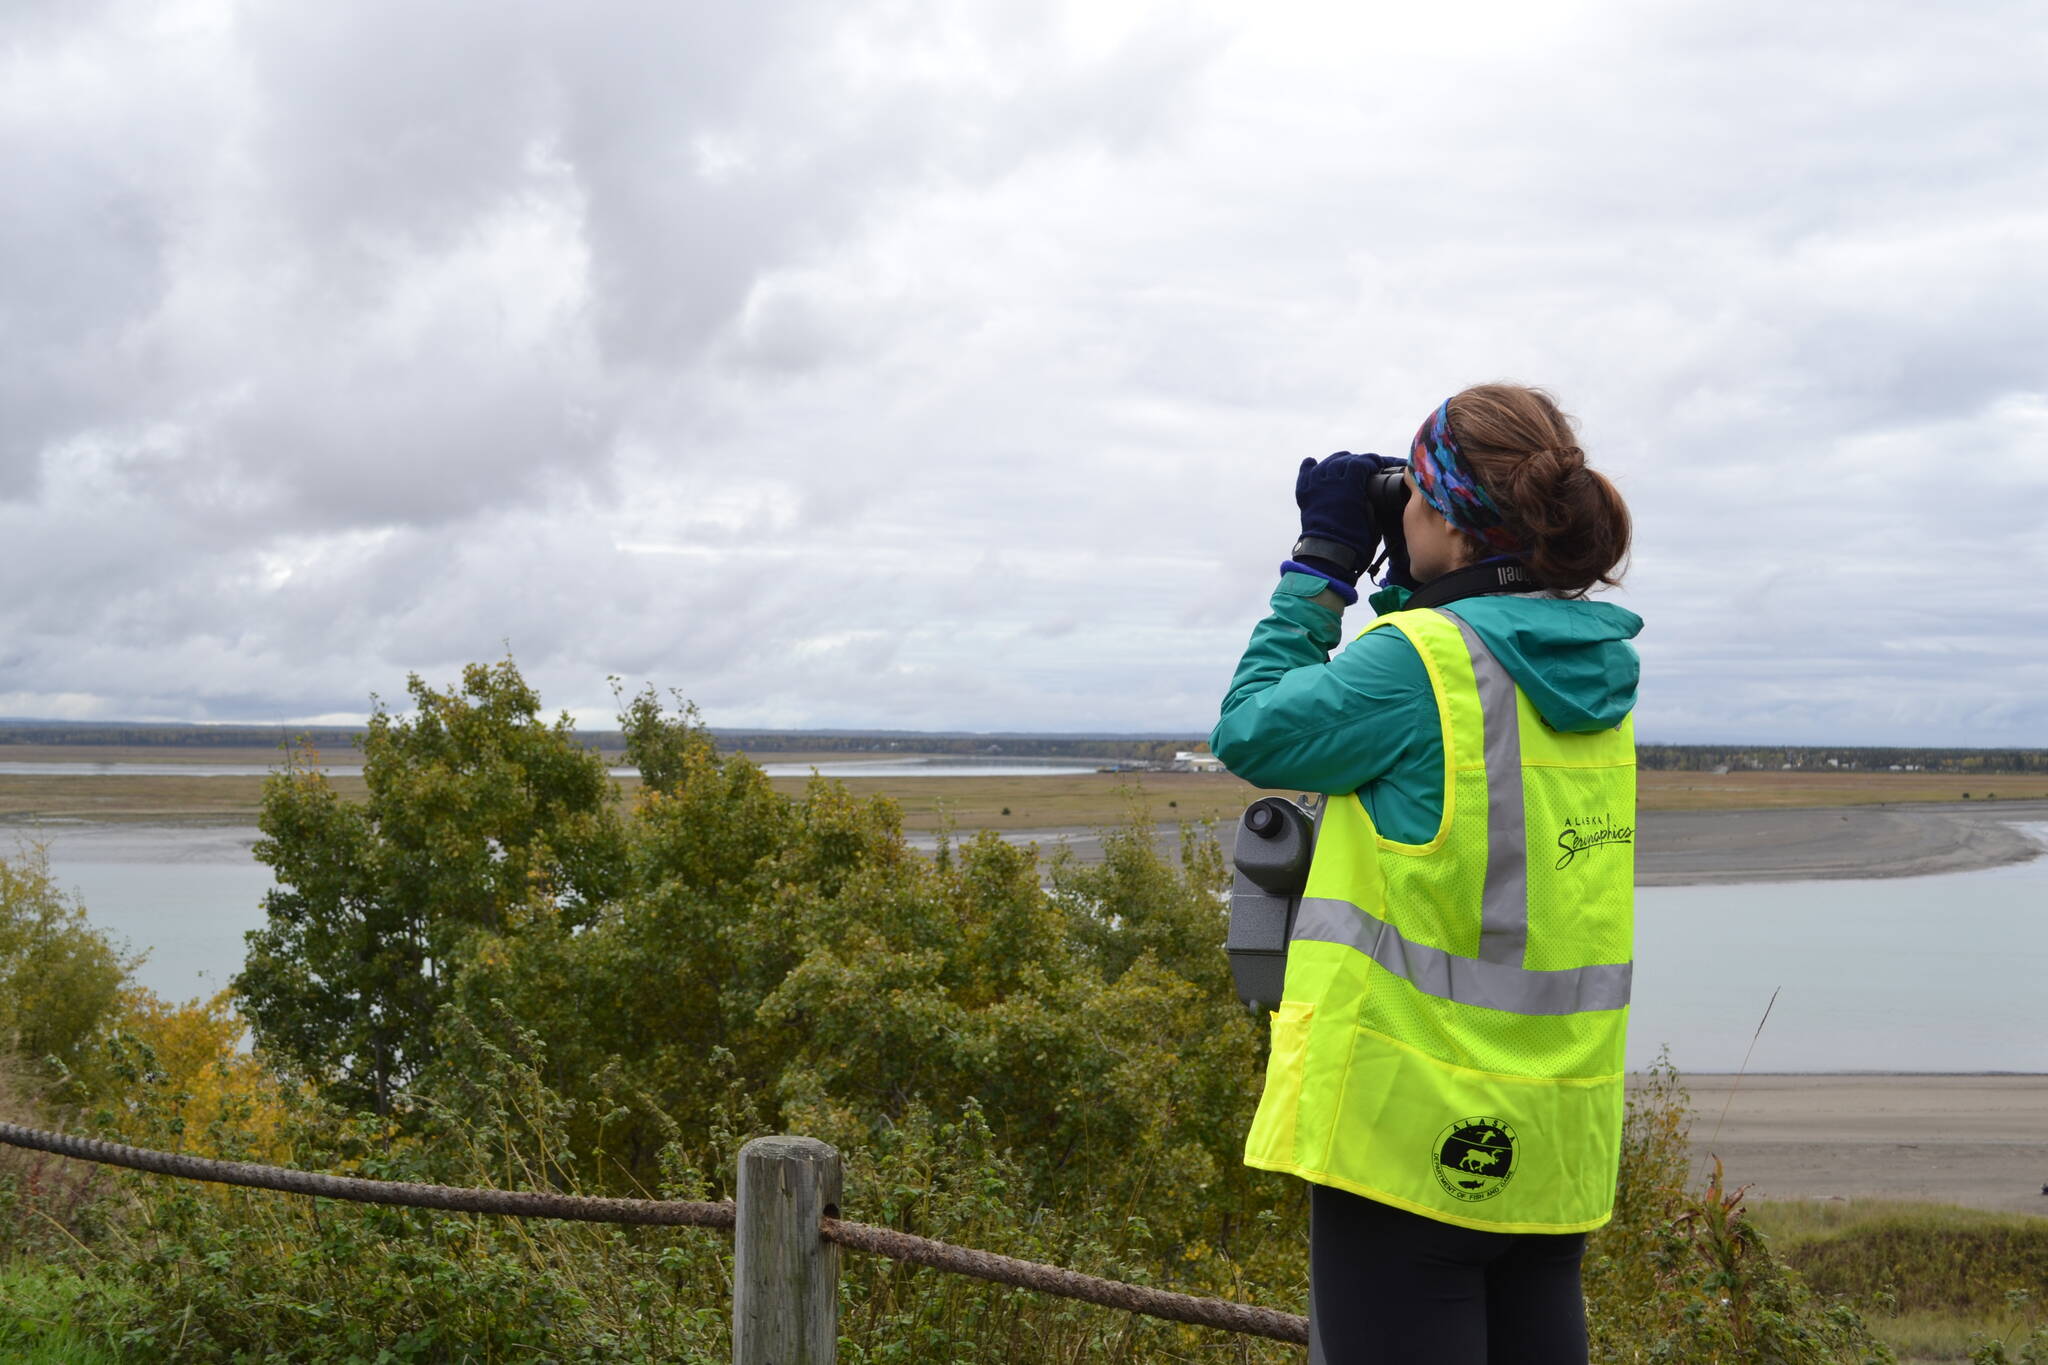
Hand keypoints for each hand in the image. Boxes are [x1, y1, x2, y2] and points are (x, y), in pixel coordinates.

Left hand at [1295, 451, 1400, 576]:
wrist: (1329, 555)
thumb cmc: (1355, 540)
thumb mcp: (1373, 518)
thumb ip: (1371, 499)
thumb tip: (1368, 490)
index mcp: (1350, 487)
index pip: (1361, 462)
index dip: (1371, 461)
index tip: (1377, 464)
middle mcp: (1330, 483)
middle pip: (1342, 460)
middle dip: (1355, 460)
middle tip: (1363, 466)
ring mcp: (1316, 488)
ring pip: (1324, 465)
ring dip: (1336, 461)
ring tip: (1343, 463)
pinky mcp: (1305, 496)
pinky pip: (1305, 475)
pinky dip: (1309, 468)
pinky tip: (1312, 462)